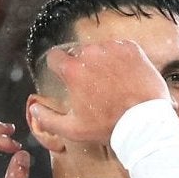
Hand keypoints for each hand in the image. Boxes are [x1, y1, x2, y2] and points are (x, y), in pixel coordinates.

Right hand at [34, 40, 167, 147]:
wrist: (145, 122)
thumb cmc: (109, 126)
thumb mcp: (73, 129)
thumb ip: (48, 119)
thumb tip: (34, 109)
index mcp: (72, 70)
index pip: (54, 56)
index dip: (58, 67)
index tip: (66, 76)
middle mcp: (90, 53)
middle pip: (78, 52)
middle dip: (82, 65)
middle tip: (93, 84)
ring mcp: (112, 48)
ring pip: (100, 49)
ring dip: (102, 61)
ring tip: (112, 82)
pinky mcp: (131, 48)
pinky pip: (120, 48)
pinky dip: (121, 58)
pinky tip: (125, 75)